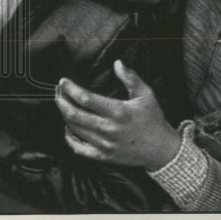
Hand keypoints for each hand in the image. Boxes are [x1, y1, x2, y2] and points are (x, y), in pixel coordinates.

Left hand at [55, 60, 180, 170]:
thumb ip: (131, 78)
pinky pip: (79, 149)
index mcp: (118, 112)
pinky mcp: (104, 157)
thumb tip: (117, 62)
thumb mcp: (146, 95)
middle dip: (61, 101)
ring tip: (62, 103)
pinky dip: (69, 137)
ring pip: (74, 129)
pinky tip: (68, 127)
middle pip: (74, 115)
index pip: (86, 99)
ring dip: (64, 115)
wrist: (162, 150)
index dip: (70, 89)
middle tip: (58, 91)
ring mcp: (105, 145)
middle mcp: (109, 129)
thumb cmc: (153, 120)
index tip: (63, 81)